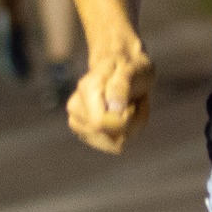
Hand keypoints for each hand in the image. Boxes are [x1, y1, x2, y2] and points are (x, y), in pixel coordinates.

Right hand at [66, 37, 153, 154]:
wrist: (122, 67)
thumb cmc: (130, 66)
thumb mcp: (131, 69)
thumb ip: (122, 86)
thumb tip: (115, 109)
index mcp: (85, 89)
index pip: (100, 124)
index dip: (124, 119)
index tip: (132, 102)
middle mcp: (75, 108)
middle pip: (111, 137)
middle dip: (133, 122)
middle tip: (136, 100)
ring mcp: (78, 123)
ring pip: (116, 144)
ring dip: (133, 127)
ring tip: (132, 105)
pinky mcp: (87, 134)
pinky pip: (116, 146)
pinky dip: (130, 132)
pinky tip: (128, 115)